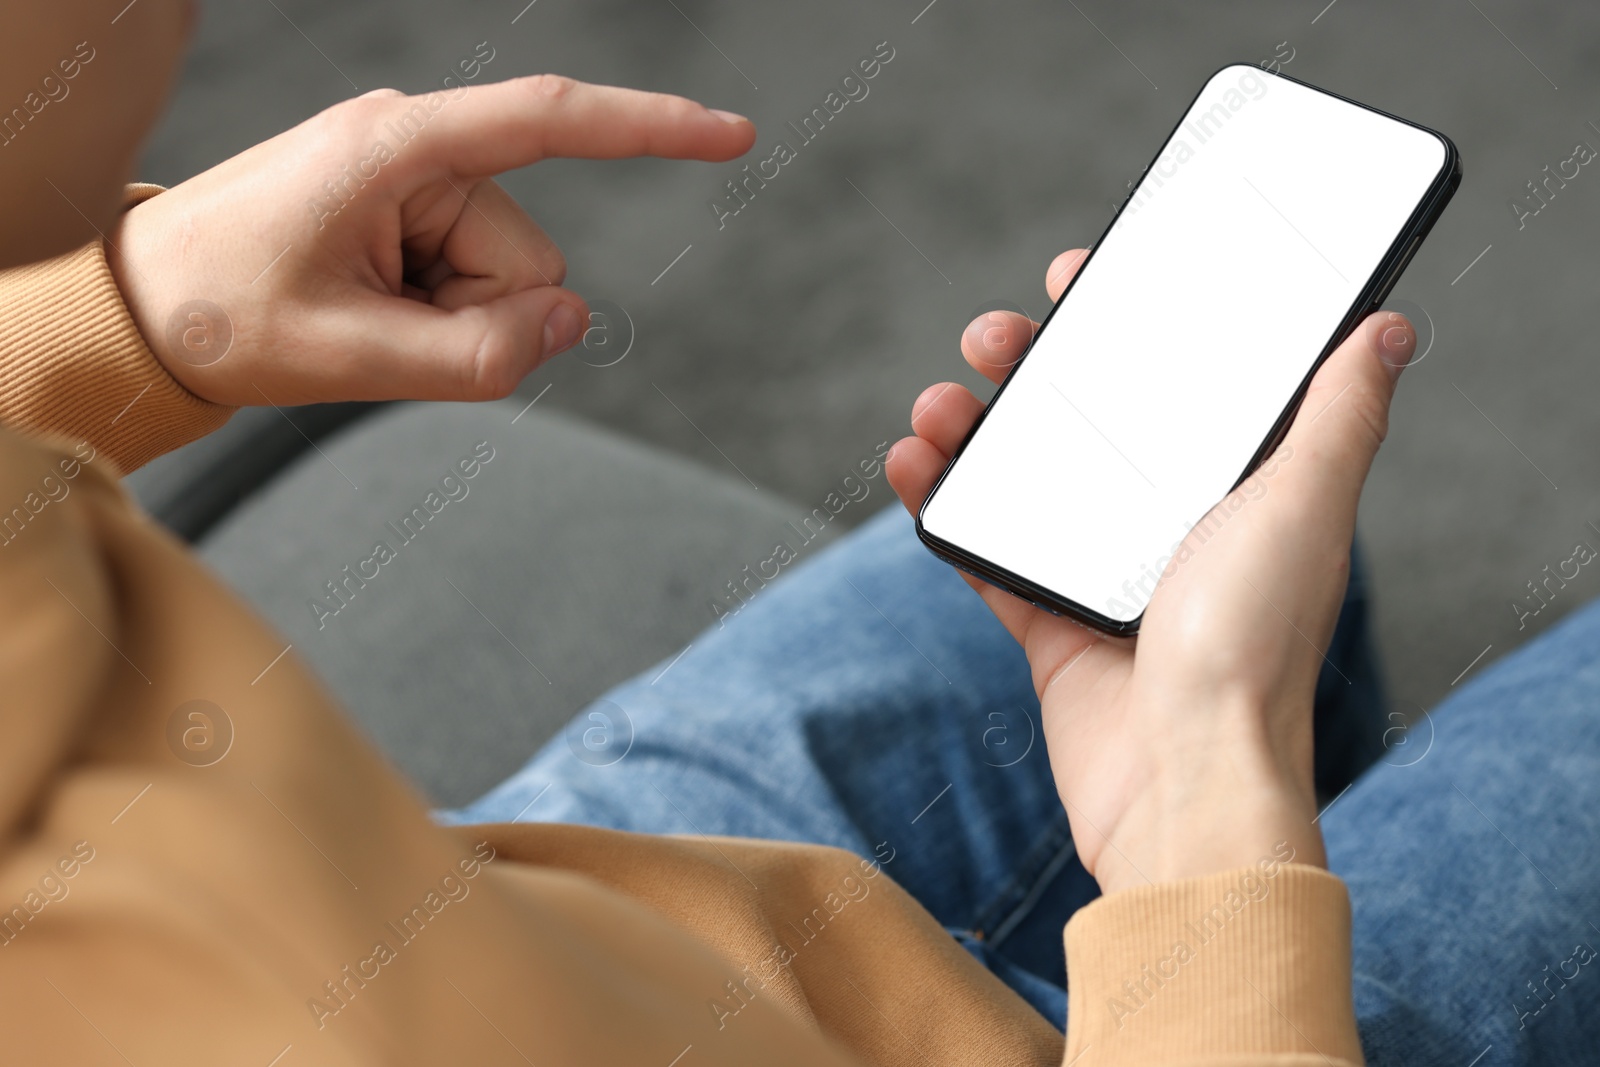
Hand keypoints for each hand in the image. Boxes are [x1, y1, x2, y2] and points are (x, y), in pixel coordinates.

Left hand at [105, 76, 753, 406]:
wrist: (142, 309)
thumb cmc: (223, 312)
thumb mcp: (350, 354)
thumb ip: (479, 356)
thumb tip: (573, 322)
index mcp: (398, 147)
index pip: (550, 119)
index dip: (650, 130)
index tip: (733, 135)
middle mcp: (418, 150)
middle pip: (529, 258)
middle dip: (480, 317)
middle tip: (380, 334)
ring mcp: (415, 182)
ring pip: (509, 281)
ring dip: (454, 323)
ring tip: (362, 323)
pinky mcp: (411, 214)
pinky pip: (476, 285)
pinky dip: (439, 320)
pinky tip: (369, 315)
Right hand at [886, 250, 1415, 894]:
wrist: (1183, 785)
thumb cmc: (1253, 651)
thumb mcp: (1304, 510)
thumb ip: (1336, 418)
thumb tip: (1386, 329)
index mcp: (1232, 488)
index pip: (1174, 380)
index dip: (1125, 321)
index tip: (1078, 278)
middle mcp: (1169, 524)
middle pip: (1085, 419)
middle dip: (1033, 366)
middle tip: (994, 336)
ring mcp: (1104, 574)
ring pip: (1024, 477)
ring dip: (973, 431)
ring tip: (938, 405)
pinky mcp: (1050, 625)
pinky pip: (985, 551)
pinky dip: (943, 508)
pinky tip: (913, 468)